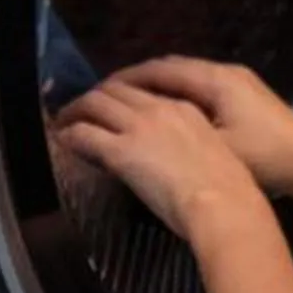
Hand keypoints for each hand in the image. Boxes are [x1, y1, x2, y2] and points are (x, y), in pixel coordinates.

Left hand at [58, 78, 271, 244]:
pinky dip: (70, 133)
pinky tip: (64, 140)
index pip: (144, 92)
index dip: (123, 94)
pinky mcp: (120, 151)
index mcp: (185, 109)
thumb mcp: (214, 152)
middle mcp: (159, 109)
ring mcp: (137, 127)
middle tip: (82, 108)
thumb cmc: (228, 188)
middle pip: (115, 89)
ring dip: (76, 109)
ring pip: (95, 103)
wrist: (222, 203)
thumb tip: (176, 158)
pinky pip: (84, 133)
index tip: (114, 103)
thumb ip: (190, 146)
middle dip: (95, 95)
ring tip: (65, 120)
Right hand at [105, 57, 292, 197]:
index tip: (94, 93)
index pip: (158, 71)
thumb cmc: (267, 158)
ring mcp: (238, 84)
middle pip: (170, 69)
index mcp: (214, 80)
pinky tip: (164, 117)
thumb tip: (132, 129)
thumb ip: (172, 136)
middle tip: (103, 97)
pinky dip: (175, 97)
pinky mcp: (246, 99)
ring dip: (156, 88)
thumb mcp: (215, 148)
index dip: (123, 81)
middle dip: (135, 81)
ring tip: (127, 106)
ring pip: (185, 78)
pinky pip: (199, 89)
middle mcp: (224, 73)